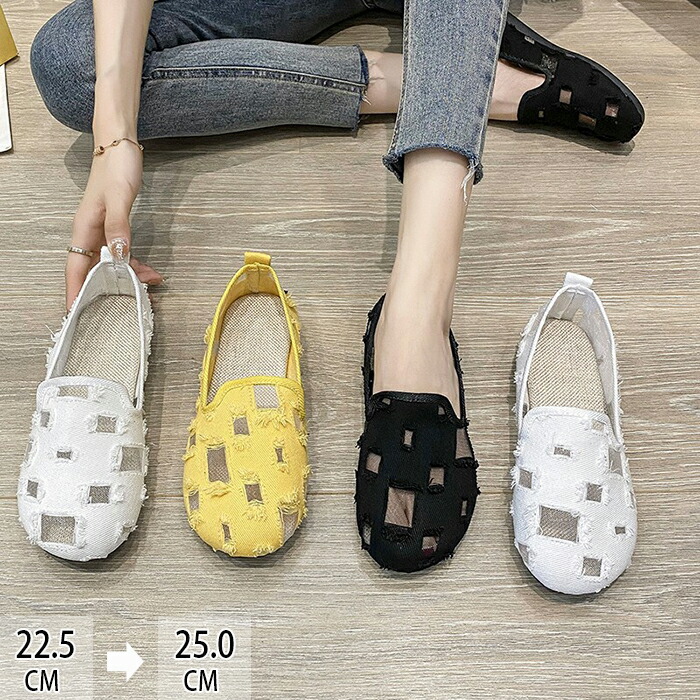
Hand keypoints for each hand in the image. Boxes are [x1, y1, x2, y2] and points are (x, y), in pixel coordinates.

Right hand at [66, 140, 162, 308]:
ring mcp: (102, 233)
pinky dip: (135, 265)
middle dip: (107, 291)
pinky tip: (150, 271)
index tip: (75, 314)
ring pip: (111, 266)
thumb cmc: (116, 168)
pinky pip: (121, 255)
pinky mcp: (114, 229)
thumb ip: (119, 227)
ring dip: (128, 278)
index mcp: (84, 230)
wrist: (120, 147)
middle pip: (94, 272)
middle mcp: (89, 235)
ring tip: (150, 286)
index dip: (75, 293)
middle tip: (128, 307)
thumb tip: (118, 255)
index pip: (75, 269)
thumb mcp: (119, 198)